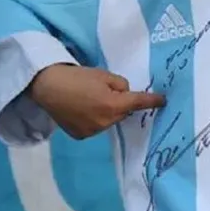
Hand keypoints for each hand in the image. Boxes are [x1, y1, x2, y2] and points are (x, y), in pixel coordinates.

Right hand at [28, 64, 165, 139]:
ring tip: (90, 99)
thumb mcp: (103, 74)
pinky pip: (96, 126)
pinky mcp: (81, 136)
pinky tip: (82, 109)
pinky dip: (94, 119)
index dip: (152, 101)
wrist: (46, 86)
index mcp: (113, 105)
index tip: (163, 101)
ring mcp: (92, 132)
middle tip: (106, 91)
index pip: (139, 103)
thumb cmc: (76, 76)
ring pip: (109, 121)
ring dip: (107, 112)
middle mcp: (105, 123)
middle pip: (122, 112)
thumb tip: (125, 94)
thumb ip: (120, 85)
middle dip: (120, 103)